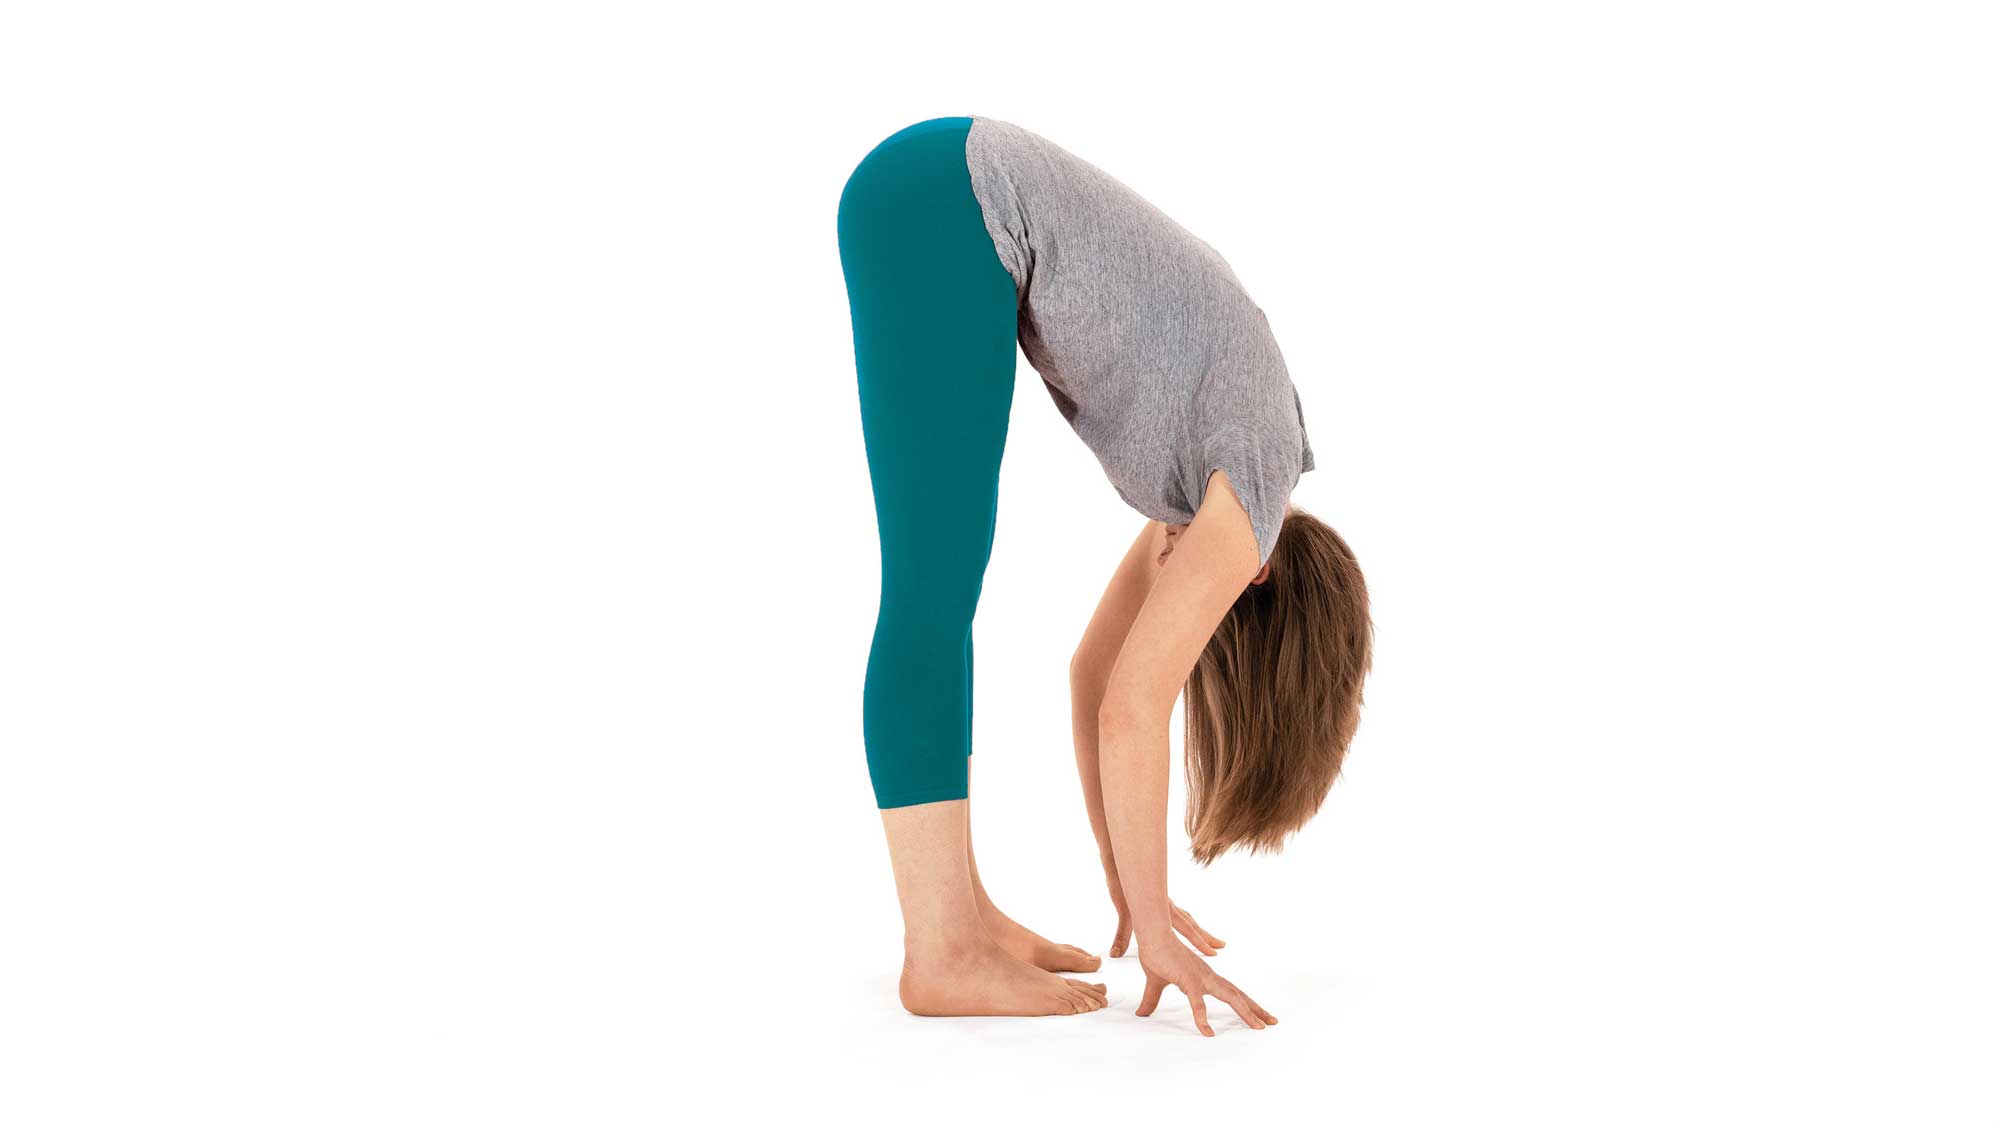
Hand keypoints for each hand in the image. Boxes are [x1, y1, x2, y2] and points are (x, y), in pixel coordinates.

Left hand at [1109, 892, 1226, 958]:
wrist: (1120, 863)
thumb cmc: (1121, 886)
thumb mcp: (1122, 912)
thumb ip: (1121, 934)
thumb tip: (1114, 954)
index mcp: (1164, 910)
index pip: (1187, 929)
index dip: (1200, 942)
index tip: (1214, 952)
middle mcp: (1168, 906)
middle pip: (1192, 923)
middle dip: (1206, 936)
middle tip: (1221, 945)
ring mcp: (1165, 901)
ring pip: (1186, 916)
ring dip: (1196, 927)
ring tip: (1205, 936)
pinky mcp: (1159, 899)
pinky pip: (1177, 912)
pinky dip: (1184, 919)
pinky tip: (1181, 922)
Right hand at [1136, 938, 1275, 1035]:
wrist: (1150, 935)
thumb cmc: (1155, 954)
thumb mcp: (1155, 984)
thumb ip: (1152, 999)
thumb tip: (1142, 1013)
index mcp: (1204, 977)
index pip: (1231, 992)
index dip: (1246, 1004)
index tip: (1259, 1015)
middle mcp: (1208, 976)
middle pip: (1238, 994)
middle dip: (1256, 1009)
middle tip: (1272, 1022)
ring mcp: (1201, 978)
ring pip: (1230, 997)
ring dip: (1246, 1012)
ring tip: (1259, 1027)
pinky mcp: (1188, 980)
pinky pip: (1198, 1003)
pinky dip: (1203, 1019)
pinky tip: (1209, 1033)